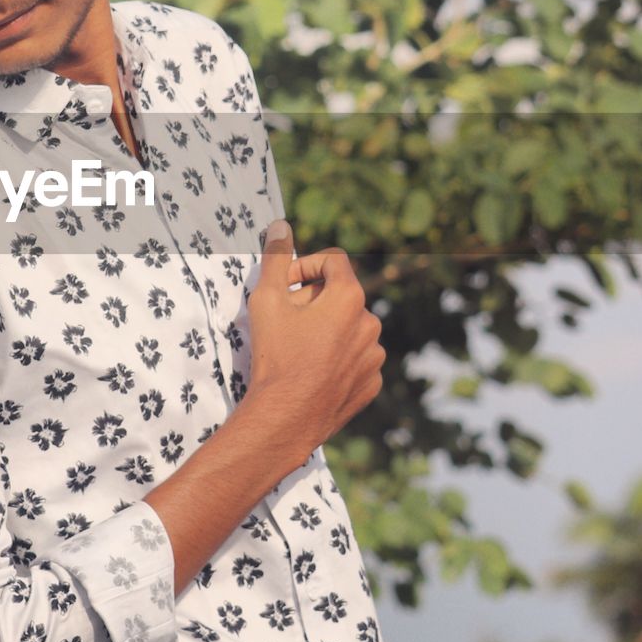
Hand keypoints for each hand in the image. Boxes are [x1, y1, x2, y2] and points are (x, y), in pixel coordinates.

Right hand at [238, 218, 385, 471]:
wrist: (287, 416)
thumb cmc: (276, 355)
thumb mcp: (266, 300)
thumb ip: (275, 259)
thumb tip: (281, 225)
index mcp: (350, 297)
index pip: (333, 260)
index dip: (305, 266)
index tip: (284, 285)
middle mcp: (371, 323)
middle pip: (340, 296)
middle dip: (313, 301)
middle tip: (284, 321)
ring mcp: (374, 356)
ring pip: (348, 328)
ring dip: (326, 330)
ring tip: (297, 349)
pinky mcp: (372, 383)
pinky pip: (355, 359)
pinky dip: (336, 359)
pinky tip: (311, 371)